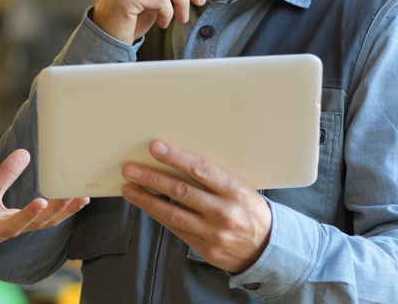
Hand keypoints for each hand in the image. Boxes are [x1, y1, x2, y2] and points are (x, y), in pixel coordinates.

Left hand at [0, 149, 89, 258]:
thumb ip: (8, 176)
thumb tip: (25, 152)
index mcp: (13, 220)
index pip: (45, 217)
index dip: (65, 209)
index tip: (84, 196)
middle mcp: (5, 229)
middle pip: (36, 223)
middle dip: (56, 212)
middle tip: (74, 198)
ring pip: (11, 228)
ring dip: (27, 217)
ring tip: (41, 202)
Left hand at [121, 141, 271, 272]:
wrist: (269, 249)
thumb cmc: (250, 210)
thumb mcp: (241, 189)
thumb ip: (214, 178)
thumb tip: (179, 160)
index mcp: (235, 191)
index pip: (200, 170)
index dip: (176, 158)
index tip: (155, 147)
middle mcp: (224, 211)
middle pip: (181, 191)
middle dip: (152, 178)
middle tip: (130, 169)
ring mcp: (214, 232)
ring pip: (173, 213)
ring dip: (147, 199)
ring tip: (129, 188)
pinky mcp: (205, 248)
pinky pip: (176, 229)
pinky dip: (157, 215)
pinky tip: (144, 204)